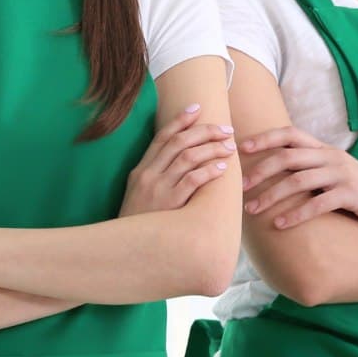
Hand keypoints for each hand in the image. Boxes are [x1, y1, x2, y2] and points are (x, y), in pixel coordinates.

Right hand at [120, 104, 234, 216]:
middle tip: (225, 130)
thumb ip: (155, 177)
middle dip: (204, 132)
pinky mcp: (170, 203)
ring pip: (188, 157)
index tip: (197, 108)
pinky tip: (222, 169)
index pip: (162, 137)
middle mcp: (148, 174)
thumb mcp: (139, 194)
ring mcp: (158, 188)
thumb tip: (180, 161)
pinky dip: (208, 171)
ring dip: (211, 149)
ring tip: (229, 147)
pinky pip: (192, 180)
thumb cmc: (139, 222)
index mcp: (140, 170)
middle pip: (179, 142)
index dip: (180, 121)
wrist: (128, 248)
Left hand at [238, 127, 357, 235]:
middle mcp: (333, 157)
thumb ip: (314, 171)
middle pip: (288, 156)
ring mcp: (343, 175)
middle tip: (240, 187)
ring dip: (272, 195)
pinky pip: (317, 203)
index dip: (264, 139)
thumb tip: (280, 176)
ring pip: (298, 181)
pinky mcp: (353, 195)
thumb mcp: (338, 176)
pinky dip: (296, 214)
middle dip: (260, 170)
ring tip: (252, 210)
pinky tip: (280, 225)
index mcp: (327, 150)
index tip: (240, 148)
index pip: (290, 134)